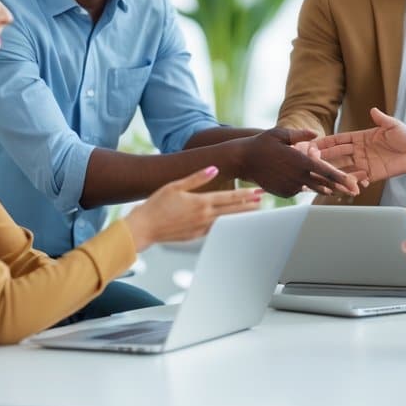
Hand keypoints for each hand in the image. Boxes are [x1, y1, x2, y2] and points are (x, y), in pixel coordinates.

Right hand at [123, 166, 261, 249]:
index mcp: (201, 202)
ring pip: (226, 221)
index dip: (246, 195)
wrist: (143, 228)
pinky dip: (226, 224)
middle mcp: (204, 217)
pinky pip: (215, 229)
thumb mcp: (175, 185)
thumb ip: (196, 178)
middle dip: (249, 205)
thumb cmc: (155, 205)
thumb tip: (214, 169)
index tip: (258, 192)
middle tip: (262, 201)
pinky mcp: (195, 236)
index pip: (230, 197)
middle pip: (233, 210)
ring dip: (240, 216)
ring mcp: (201, 228)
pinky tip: (230, 221)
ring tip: (252, 211)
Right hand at [241, 128, 357, 197]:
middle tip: (355, 191)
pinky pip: (299, 189)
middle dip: (340, 187)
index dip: (341, 178)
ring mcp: (290, 187)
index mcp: (299, 162)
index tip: (353, 183)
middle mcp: (297, 177)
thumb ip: (300, 135)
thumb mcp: (280, 133)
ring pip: (312, 187)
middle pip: (323, 184)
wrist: (243, 160)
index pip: (325, 171)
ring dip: (325, 188)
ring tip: (339, 191)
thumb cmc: (262, 143)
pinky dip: (304, 186)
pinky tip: (305, 181)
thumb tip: (316, 134)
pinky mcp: (284, 193)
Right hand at [313, 108, 405, 185]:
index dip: (325, 142)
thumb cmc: (405, 137)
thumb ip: (383, 120)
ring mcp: (363, 164)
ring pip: (343, 168)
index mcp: (360, 138)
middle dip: (323, 157)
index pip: (339, 140)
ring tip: (321, 175)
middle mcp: (358, 151)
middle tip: (310, 161)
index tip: (312, 144)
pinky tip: (342, 185)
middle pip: (336, 155)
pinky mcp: (370, 175)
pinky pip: (356, 179)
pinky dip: (349, 182)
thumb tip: (373, 110)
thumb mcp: (394, 126)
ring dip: (332, 171)